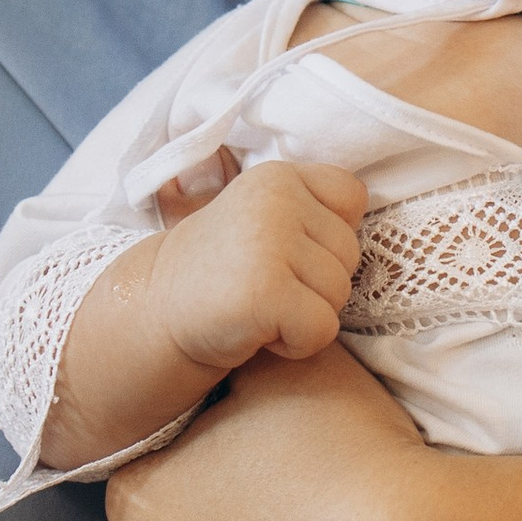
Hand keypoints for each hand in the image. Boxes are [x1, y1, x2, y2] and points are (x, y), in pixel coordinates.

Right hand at [147, 159, 365, 377]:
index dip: (330, 237)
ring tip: (260, 307)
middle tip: (266, 287)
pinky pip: (322, 328)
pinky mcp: (266, 292)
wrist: (154, 314)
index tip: (289, 253)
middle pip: (350, 254)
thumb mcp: (261, 218)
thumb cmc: (221, 273)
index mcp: (278, 176)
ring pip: (339, 294)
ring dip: (306, 314)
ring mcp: (269, 243)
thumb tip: (367, 217)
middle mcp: (276, 199)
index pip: (352, 197)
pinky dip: (297, 344)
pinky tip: (259, 332)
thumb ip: (308, 209)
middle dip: (317, 283)